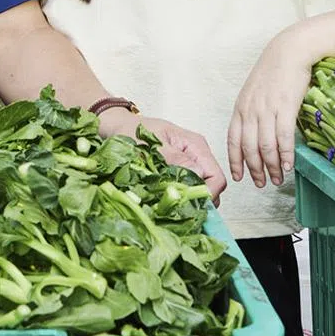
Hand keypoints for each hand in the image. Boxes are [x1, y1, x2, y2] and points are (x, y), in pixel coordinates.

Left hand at [98, 109, 227, 201]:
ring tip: (168, 204)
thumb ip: (174, 158)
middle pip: (211, 187)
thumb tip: (199, 174)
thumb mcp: (152, 143)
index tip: (188, 204)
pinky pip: (185, 189)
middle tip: (176, 208)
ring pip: (199, 190)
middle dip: (197, 200)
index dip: (207, 195)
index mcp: (195, 145)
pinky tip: (164, 200)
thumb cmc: (132, 130)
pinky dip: (178, 197)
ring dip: (186, 200)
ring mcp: (188, 164)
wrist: (118, 127)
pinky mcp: (178, 172)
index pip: (216, 177)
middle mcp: (196, 155)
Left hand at [227, 31, 311, 187]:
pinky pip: (283, 138)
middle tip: (262, 184)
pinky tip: (288, 166)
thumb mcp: (253, 92)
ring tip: (278, 179)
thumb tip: (254, 135)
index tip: (239, 177)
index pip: (233, 140)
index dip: (235, 161)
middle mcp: (250, 111)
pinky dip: (285, 155)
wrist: (289, 52)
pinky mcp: (285, 108)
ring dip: (271, 167)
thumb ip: (251, 112)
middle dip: (255, 170)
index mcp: (240, 108)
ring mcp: (267, 110)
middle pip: (249, 148)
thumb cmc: (273, 72)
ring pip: (265, 147)